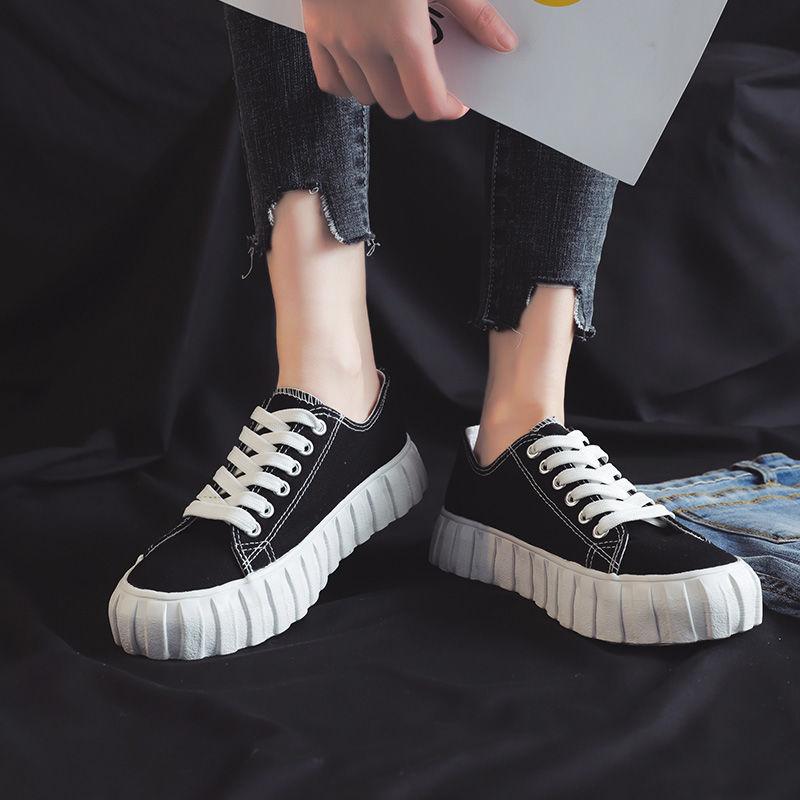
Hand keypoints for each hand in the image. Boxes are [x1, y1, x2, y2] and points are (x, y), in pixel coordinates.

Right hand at [303, 0, 517, 120]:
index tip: (455, 101)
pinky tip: (364, 66)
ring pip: (365, 96)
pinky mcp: (315, 30)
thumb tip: (502, 42)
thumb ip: (474, 12)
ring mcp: (337, 39)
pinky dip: (350, 83)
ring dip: (385, 90)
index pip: (426, 101)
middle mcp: (366, 43)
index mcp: (403, 30)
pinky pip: (330, 82)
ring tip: (395, 64)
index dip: (446, 109)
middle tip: (426, 75)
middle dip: (417, 97)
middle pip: (397, 105)